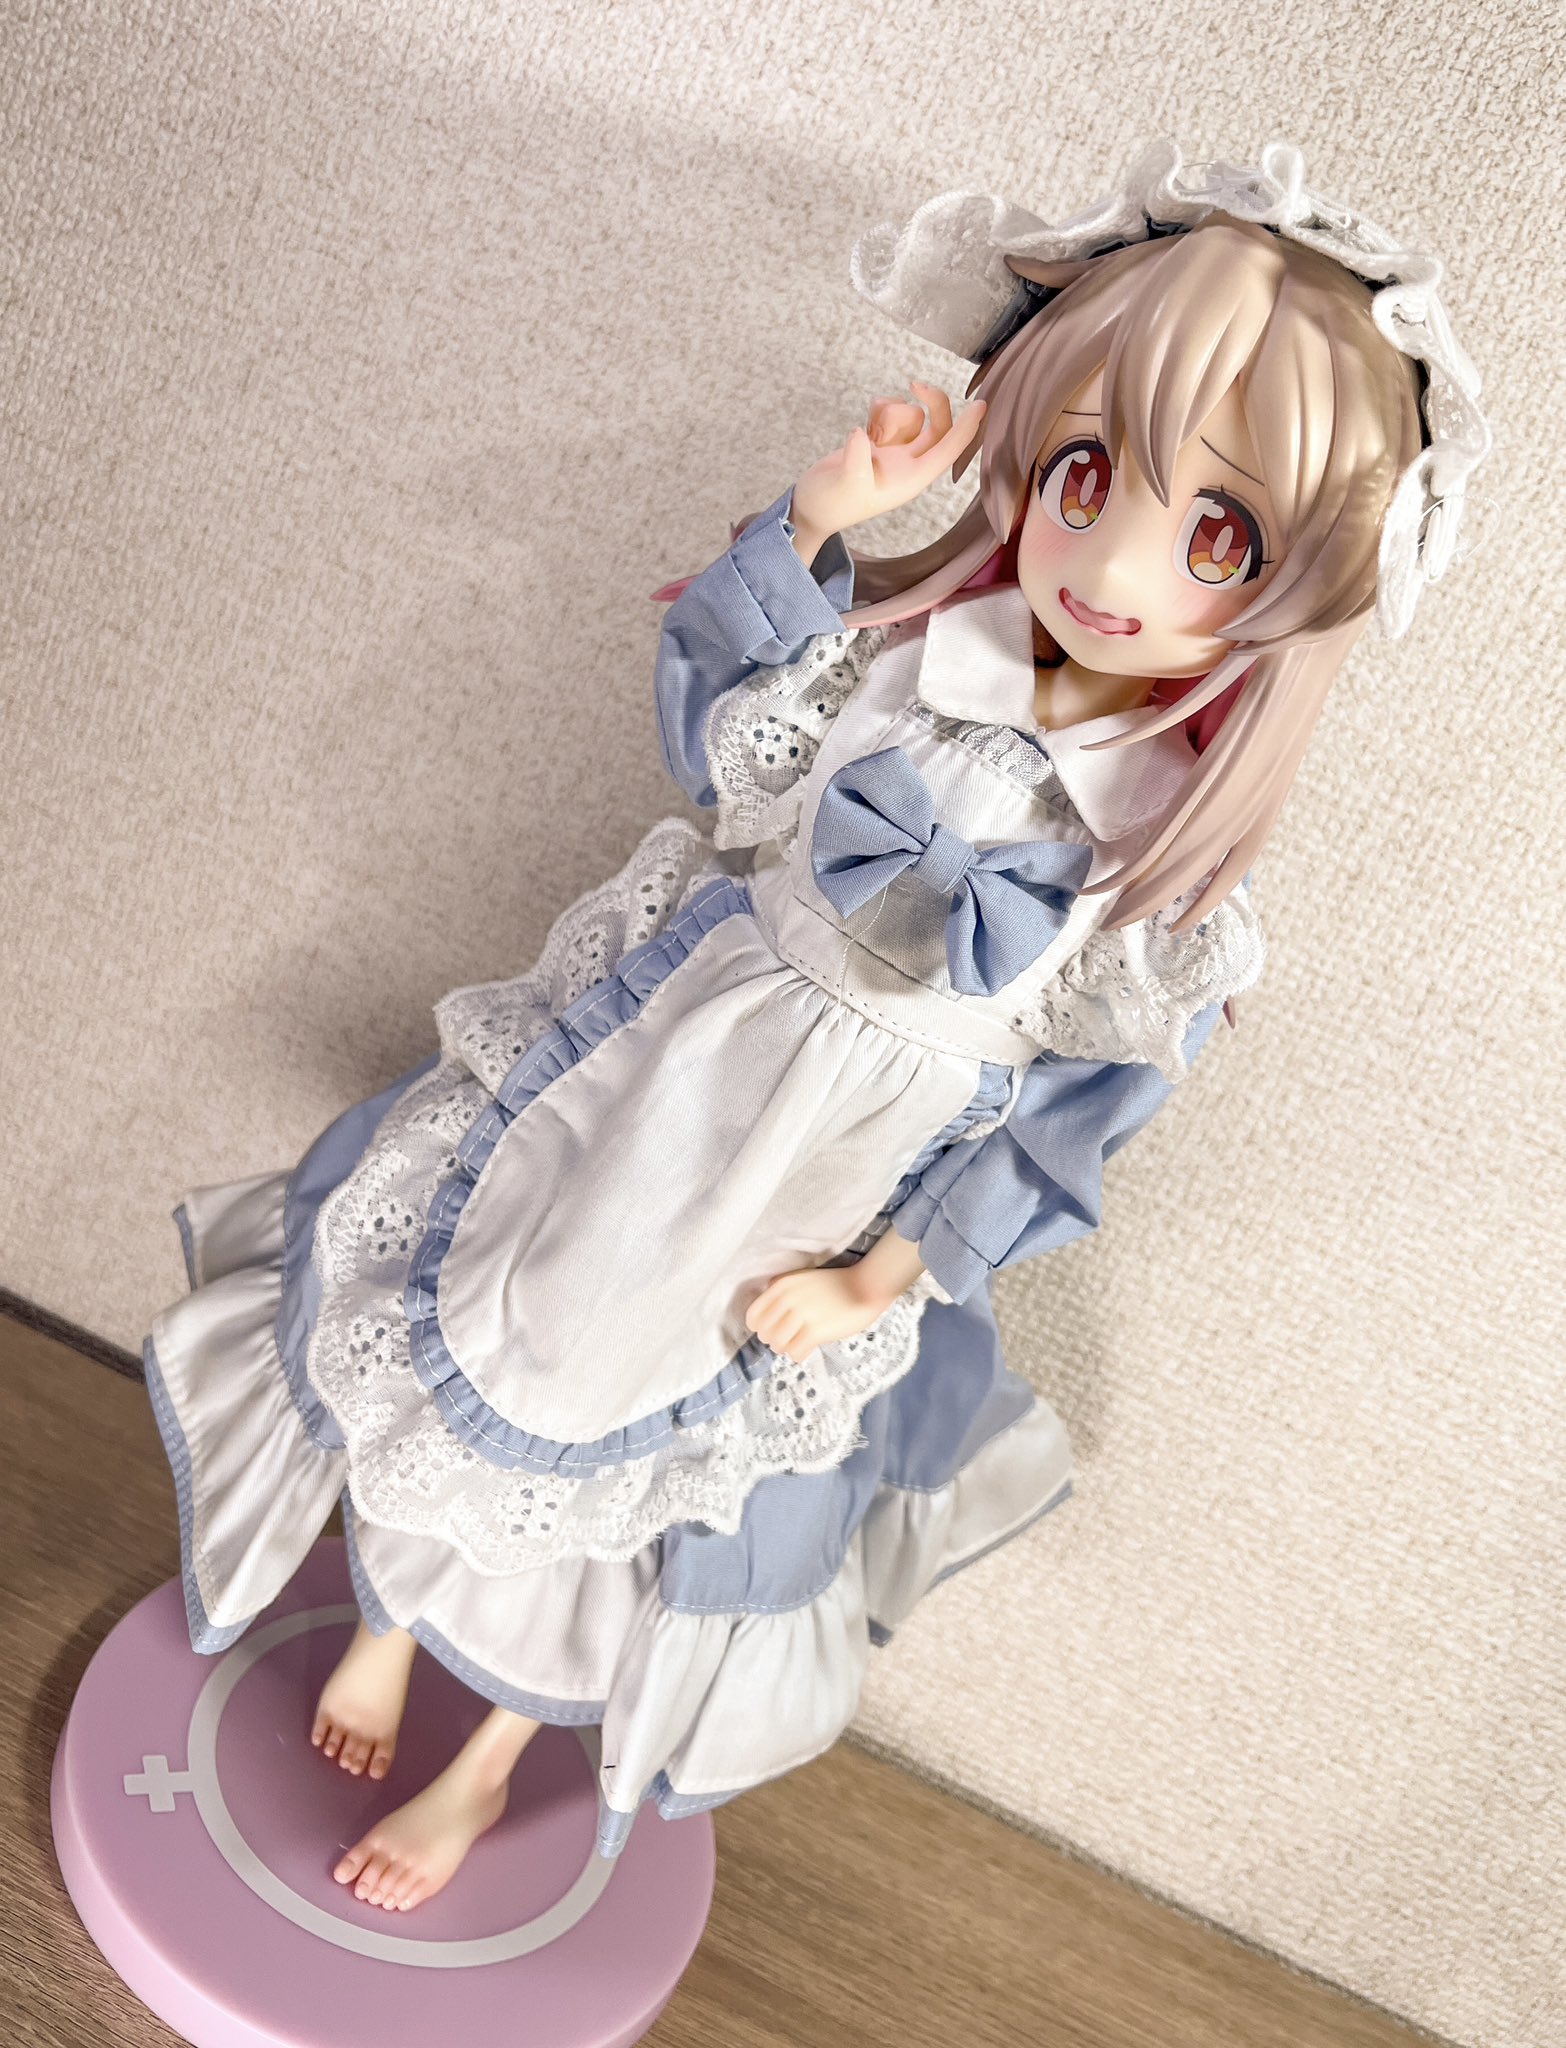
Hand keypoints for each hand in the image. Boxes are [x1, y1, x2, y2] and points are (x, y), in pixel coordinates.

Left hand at [744, 1260, 889, 1365]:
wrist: (866, 1286)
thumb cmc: (835, 1285)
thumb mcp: (801, 1279)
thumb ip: (781, 1292)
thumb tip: (764, 1318)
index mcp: (781, 1285)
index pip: (753, 1316)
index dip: (761, 1328)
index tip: (773, 1330)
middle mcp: (787, 1299)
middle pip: (764, 1334)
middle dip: (775, 1340)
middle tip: (790, 1338)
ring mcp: (801, 1315)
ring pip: (777, 1346)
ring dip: (787, 1348)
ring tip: (799, 1343)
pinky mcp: (815, 1331)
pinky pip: (794, 1354)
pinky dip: (799, 1354)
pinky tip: (809, 1347)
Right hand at [789, 381, 985, 561]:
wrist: (808, 507)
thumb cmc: (828, 504)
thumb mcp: (840, 485)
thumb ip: (854, 461)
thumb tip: (861, 434)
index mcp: (911, 480)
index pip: (947, 451)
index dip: (966, 429)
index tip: (982, 404)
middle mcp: (909, 466)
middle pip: (938, 427)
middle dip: (931, 402)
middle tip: (915, 383)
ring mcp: (896, 453)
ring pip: (912, 416)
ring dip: (893, 411)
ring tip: (872, 429)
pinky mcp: (880, 443)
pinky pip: (891, 414)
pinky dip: (880, 410)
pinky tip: (865, 424)